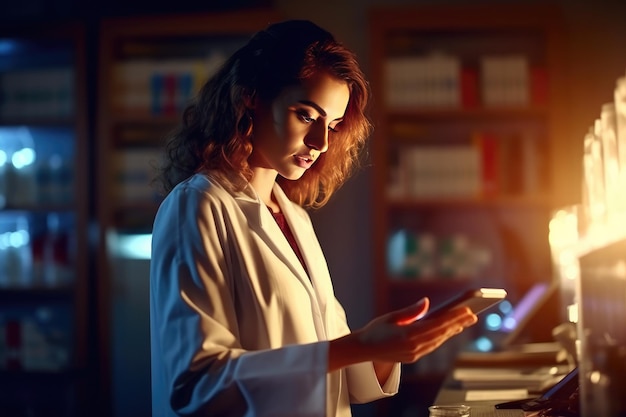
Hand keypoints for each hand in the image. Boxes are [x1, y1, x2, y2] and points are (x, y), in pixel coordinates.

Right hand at [355, 297, 476, 363]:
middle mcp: (413, 347)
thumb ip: (410, 311)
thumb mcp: (391, 317)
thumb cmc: (375, 330)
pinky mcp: (413, 357)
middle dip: (457, 324)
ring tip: (465, 322)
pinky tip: (450, 331)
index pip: (436, 325)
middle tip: (473, 315)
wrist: (362, 350)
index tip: (466, 310)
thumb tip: (426, 302)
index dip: (453, 318)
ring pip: (438, 341)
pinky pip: (432, 346)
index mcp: (407, 335)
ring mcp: (414, 354)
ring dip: (452, 331)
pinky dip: (442, 337)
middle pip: (441, 334)